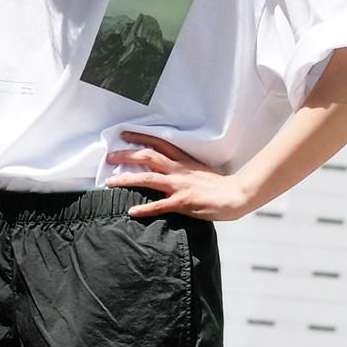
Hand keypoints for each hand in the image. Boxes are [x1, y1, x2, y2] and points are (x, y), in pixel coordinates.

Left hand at [105, 131, 250, 220]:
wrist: (237, 195)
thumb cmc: (219, 186)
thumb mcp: (198, 171)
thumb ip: (181, 170)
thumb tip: (166, 171)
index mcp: (183, 161)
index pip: (159, 144)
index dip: (140, 138)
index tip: (124, 134)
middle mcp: (179, 170)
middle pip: (148, 157)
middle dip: (126, 155)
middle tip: (109, 156)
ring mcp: (180, 185)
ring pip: (148, 178)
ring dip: (127, 179)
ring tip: (110, 182)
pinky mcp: (183, 202)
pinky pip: (160, 205)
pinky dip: (144, 209)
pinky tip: (131, 211)